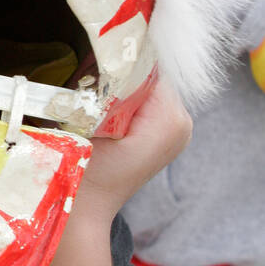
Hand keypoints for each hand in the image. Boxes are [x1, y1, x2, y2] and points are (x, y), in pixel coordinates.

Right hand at [71, 76, 191, 226]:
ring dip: (128, 89)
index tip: (96, 64)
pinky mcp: (170, 137)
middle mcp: (183, 122)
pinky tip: (111, 115)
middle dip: (126, 75)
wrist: (83, 208)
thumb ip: (110, 88)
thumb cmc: (82, 170)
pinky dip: (133, 102)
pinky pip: (153, 104)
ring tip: (100, 102)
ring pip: (153, 88)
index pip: (150, 67)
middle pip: (154, 76)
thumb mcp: (89, 121)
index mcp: (169, 118)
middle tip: (94, 83)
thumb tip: (111, 57)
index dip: (122, 62)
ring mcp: (180, 131)